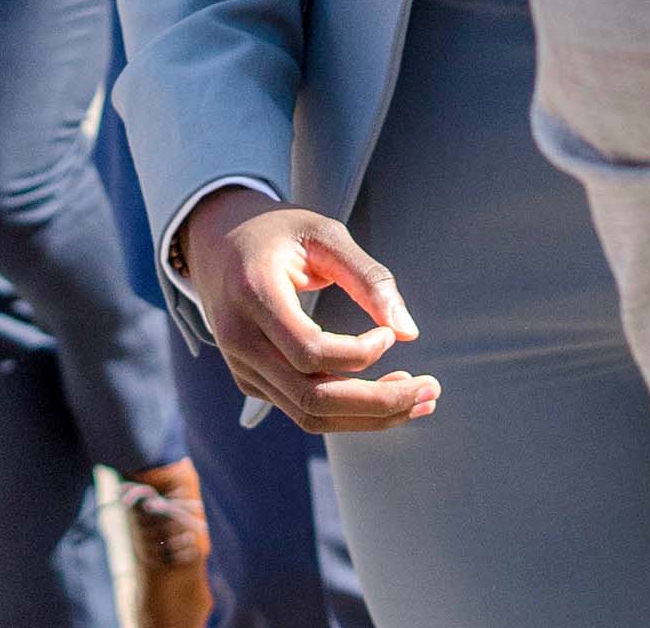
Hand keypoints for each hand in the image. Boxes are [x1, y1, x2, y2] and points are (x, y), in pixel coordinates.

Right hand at [176, 195, 438, 432]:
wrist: (218, 243)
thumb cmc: (280, 232)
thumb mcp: (325, 235)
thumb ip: (369, 278)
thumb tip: (409, 332)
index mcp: (253, 295)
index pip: (309, 351)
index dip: (360, 352)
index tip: (389, 333)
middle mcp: (240, 340)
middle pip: (311, 398)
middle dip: (378, 403)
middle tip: (432, 390)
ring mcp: (242, 367)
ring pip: (308, 415)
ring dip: (369, 416)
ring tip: (420, 400)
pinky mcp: (251, 381)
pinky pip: (302, 410)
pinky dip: (349, 412)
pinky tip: (387, 395)